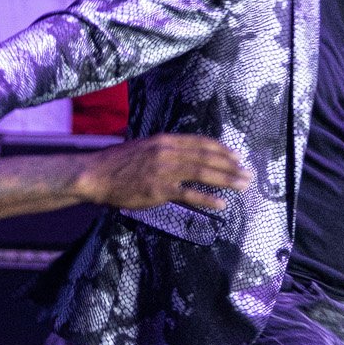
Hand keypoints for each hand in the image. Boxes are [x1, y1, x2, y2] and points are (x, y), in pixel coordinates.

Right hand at [73, 134, 244, 211]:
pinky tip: (222, 204)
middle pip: (207, 157)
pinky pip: (189, 194)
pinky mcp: (159, 190)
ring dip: (227, 180)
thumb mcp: (144, 147)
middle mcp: (167, 152)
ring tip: (243, 186)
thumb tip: (185, 155)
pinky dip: (208, 199)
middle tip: (248, 173)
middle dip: (231, 166)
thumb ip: (165, 150)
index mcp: (165, 140)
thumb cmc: (117, 163)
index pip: (201, 142)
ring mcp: (164, 170)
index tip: (237, 156)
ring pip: (203, 173)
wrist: (95, 175)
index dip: (222, 149)